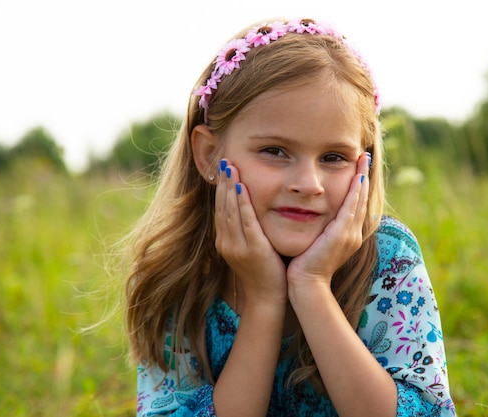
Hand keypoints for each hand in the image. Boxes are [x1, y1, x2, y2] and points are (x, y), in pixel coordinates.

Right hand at [215, 159, 287, 306]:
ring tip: (230, 166)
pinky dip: (242, 202)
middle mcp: (226, 242)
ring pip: (230, 210)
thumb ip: (246, 231)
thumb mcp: (249, 249)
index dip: (220, 188)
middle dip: (222, 182)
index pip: (220, 209)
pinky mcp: (252, 249)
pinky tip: (241, 187)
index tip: (222, 169)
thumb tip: (247, 210)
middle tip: (224, 160)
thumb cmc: (263, 272)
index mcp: (224, 241)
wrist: (266, 298)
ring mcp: (237, 246)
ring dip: (229, 186)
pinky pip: (245, 221)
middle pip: (222, 206)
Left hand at [287, 152, 370, 287]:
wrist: (307, 285)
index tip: (357, 168)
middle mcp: (353, 234)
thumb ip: (316, 229)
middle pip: (362, 199)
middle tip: (365, 156)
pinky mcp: (342, 235)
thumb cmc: (305, 266)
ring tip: (363, 159)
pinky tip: (357, 178)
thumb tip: (307, 215)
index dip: (357, 186)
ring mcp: (350, 234)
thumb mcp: (314, 243)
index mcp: (347, 236)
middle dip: (363, 177)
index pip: (355, 205)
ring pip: (359, 201)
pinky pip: (352, 208)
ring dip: (362, 178)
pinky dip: (355, 192)